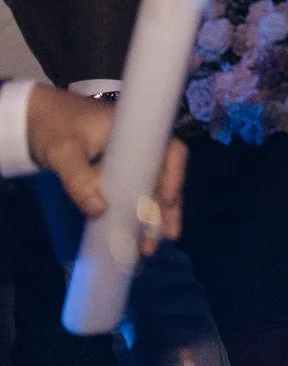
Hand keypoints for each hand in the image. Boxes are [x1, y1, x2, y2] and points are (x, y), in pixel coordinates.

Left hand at [26, 86, 186, 249]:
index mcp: (138, 131)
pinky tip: (134, 233)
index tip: (166, 201)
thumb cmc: (56, 127)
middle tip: (168, 236)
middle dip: (167, 208)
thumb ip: (79, 179)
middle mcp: (141, 145)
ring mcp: (130, 159)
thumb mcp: (64, 152)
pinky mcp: (117, 171)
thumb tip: (100, 210)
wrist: (35, 119)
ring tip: (151, 246)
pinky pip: (134, 191)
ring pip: (151, 187)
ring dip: (154, 216)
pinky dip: (136, 212)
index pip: (170, 151)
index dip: (173, 176)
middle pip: (165, 176)